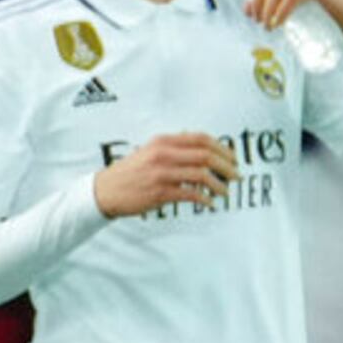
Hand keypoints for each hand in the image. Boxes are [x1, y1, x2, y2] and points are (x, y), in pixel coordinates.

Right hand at [91, 133, 237, 217]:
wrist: (105, 191)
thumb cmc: (130, 172)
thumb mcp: (149, 151)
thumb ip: (172, 146)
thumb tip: (199, 145)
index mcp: (163, 141)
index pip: (201, 139)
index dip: (221, 148)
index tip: (233, 158)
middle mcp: (163, 154)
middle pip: (205, 156)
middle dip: (227, 166)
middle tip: (237, 175)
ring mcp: (161, 174)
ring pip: (201, 175)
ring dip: (219, 184)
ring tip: (226, 192)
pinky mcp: (159, 193)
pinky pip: (190, 195)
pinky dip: (205, 199)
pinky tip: (210, 203)